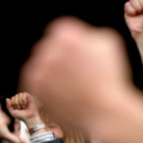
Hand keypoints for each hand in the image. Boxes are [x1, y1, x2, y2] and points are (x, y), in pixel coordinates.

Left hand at [5, 92, 41, 127]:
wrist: (29, 118)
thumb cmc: (21, 116)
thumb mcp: (12, 112)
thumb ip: (8, 106)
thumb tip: (7, 98)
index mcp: (16, 102)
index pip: (12, 98)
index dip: (13, 103)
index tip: (17, 109)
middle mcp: (20, 99)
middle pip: (15, 96)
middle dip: (17, 103)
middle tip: (21, 108)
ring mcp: (25, 98)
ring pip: (19, 94)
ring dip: (21, 101)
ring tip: (23, 106)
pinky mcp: (29, 97)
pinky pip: (24, 94)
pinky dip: (24, 99)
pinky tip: (26, 103)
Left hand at [20, 18, 132, 138]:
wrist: (103, 111)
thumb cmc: (110, 78)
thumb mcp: (107, 44)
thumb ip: (87, 33)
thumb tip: (76, 35)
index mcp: (67, 35)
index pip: (60, 31)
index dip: (70, 43)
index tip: (78, 55)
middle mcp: (49, 48)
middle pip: (48, 47)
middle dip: (59, 57)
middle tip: (75, 72)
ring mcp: (38, 67)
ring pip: (39, 63)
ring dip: (51, 71)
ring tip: (70, 84)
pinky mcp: (33, 85)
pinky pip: (34, 80)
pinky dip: (44, 85)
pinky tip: (60, 91)